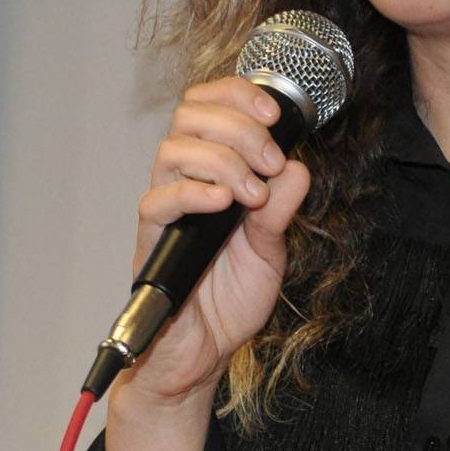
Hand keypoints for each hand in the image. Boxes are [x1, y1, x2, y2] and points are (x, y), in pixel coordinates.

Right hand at [99, 77, 313, 450]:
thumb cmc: (226, 303)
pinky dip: (195, 192)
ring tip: (251, 193)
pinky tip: (225, 204)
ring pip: (173, 150)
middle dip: (238, 125)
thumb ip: (280, 210)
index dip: (238, 95)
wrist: (202, 355)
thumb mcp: (270, 252)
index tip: (274, 113)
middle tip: (269, 160)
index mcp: (212, 176)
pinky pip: (159, 200)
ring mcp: (166, 210)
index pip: (210, 108)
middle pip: (189, 116)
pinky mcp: (153, 240)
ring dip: (222, 159)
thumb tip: (297, 168)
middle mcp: (184, 185)